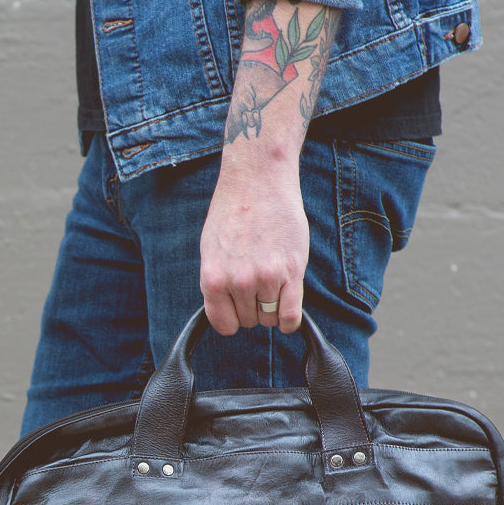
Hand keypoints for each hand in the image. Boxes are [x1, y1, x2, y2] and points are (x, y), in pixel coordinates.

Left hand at [199, 154, 307, 335]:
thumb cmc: (233, 212)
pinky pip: (290, 316)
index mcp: (213, 279)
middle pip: (249, 321)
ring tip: (272, 279)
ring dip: (272, 306)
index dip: (233, 318)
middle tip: (258, 279)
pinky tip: (288, 303)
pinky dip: (289, 319)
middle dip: (253, 307)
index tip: (239, 307)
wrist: (258, 179)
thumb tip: (226, 312)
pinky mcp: (292, 271)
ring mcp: (266, 277)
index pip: (224, 325)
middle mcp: (238, 282)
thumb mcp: (211, 251)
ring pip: (270, 318)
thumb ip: (217, 284)